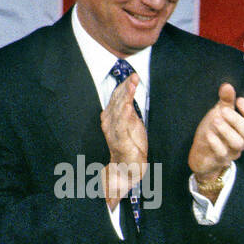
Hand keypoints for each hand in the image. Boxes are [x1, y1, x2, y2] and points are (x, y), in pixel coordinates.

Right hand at [101, 73, 147, 205]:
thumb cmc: (131, 147)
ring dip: (126, 95)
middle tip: (134, 75)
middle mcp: (109, 121)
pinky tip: (129, 104)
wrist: (126, 169)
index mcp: (112, 116)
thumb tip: (132, 96)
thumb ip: (131, 111)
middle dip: (126, 86)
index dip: (126, 85)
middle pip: (118, 100)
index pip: (118, 97)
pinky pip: (121, 124)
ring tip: (132, 84)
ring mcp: (113, 130)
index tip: (134, 75)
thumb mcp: (134, 125)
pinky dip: (124, 113)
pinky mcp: (119, 140)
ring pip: (119, 108)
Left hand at [189, 83, 243, 180]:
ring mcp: (232, 151)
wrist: (203, 155)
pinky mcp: (220, 160)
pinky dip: (215, 142)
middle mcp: (242, 141)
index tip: (239, 100)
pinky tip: (208, 133)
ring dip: (226, 130)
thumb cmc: (214, 132)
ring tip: (215, 120)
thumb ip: (225, 102)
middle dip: (236, 119)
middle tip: (223, 110)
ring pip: (237, 143)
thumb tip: (227, 86)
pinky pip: (222, 153)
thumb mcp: (219, 114)